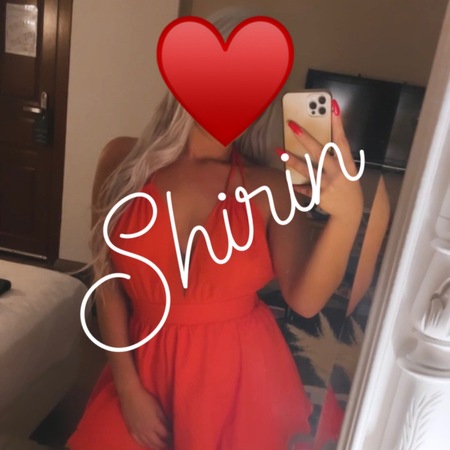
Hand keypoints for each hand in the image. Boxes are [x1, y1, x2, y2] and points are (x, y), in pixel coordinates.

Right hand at [119, 383, 171, 448]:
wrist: (130, 395)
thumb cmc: (146, 399)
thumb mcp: (158, 407)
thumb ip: (164, 418)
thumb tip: (170, 426)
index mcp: (154, 424)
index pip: (165, 435)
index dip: (171, 438)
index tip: (176, 439)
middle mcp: (146, 431)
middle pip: (157, 443)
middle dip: (165, 445)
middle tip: (171, 446)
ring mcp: (137, 432)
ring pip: (148, 444)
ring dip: (156, 447)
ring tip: (162, 448)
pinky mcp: (131, 431)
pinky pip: (139, 442)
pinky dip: (145, 445)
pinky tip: (149, 445)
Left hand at [282, 100, 363, 222]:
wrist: (351, 212)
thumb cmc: (348, 187)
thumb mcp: (349, 171)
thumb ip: (338, 158)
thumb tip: (324, 141)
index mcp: (347, 164)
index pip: (342, 140)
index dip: (338, 123)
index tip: (333, 106)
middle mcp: (337, 172)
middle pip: (319, 152)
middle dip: (305, 138)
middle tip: (293, 126)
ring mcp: (327, 184)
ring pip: (307, 169)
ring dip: (292, 160)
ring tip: (279, 151)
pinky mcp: (319, 195)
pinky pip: (305, 189)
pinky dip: (297, 186)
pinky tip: (289, 182)